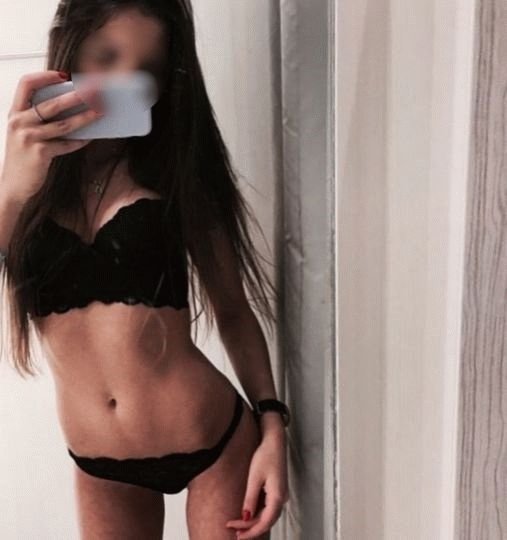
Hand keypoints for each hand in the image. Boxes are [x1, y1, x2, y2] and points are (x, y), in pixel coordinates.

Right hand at [1, 70, 101, 202]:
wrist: (13, 186)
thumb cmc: (24, 158)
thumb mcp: (24, 133)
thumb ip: (38, 119)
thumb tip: (71, 107)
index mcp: (15, 113)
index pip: (26, 84)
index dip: (45, 76)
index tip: (64, 74)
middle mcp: (19, 122)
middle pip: (51, 103)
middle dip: (75, 96)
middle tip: (94, 91)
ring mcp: (29, 137)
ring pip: (63, 124)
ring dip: (84, 118)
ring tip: (100, 112)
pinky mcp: (40, 153)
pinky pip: (66, 144)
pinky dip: (80, 141)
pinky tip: (91, 137)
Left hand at [225, 430, 288, 538]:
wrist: (275, 441)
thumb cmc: (265, 455)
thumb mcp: (254, 477)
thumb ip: (250, 499)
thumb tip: (245, 518)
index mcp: (278, 496)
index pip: (265, 523)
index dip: (250, 531)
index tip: (237, 535)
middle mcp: (282, 498)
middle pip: (267, 521)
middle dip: (251, 529)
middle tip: (234, 533)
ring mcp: (281, 494)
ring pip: (268, 516)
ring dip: (254, 523)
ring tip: (238, 528)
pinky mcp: (277, 490)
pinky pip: (268, 508)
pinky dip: (258, 514)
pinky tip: (248, 516)